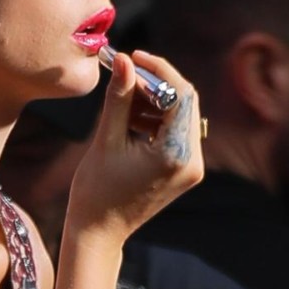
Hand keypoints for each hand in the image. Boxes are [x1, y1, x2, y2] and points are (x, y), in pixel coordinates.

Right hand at [66, 50, 203, 239]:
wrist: (99, 231)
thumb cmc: (96, 190)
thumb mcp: (106, 139)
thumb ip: (118, 97)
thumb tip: (123, 60)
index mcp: (175, 155)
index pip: (180, 95)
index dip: (159, 70)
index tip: (133, 57)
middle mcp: (192, 161)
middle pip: (185, 102)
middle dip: (156, 83)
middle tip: (125, 72)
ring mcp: (192, 168)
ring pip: (181, 115)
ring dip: (154, 100)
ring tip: (122, 100)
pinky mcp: (185, 170)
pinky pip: (176, 132)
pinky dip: (156, 118)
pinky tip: (129, 118)